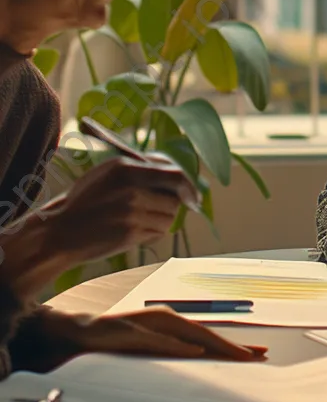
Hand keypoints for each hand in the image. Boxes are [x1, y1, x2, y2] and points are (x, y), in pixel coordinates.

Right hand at [17, 308, 266, 371]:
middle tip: (259, 357)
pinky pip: (157, 340)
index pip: (210, 338)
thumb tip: (199, 365)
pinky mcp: (130, 329)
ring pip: (189, 334)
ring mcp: (149, 323)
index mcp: (173, 326)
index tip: (260, 354)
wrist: (76, 333)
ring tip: (238, 356)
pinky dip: (176, 346)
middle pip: (207, 335)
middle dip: (234, 347)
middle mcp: (166, 320)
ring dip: (215, 346)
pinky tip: (194, 351)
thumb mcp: (148, 351)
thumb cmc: (116, 343)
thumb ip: (171, 355)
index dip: (235, 346)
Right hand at [38, 155, 198, 264]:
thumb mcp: (108, 173)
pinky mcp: (130, 232)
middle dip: (171, 204)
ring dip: (160, 221)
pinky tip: (133, 232)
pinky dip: (151, 234)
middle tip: (157, 209)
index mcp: (126, 167)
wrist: (59, 232)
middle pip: (176, 197)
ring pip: (169, 217)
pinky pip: (158, 233)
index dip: (188, 186)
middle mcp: (132, 187)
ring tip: (137, 220)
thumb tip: (179, 174)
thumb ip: (142, 169)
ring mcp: (132, 211)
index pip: (175, 173)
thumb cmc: (87, 202)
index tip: (191, 195)